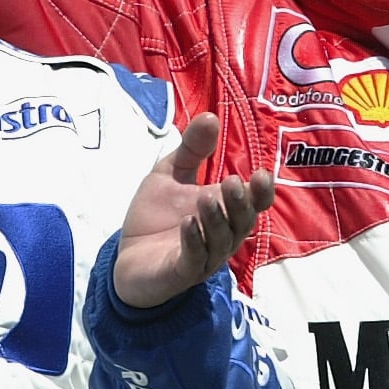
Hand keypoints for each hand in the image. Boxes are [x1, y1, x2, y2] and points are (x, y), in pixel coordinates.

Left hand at [113, 114, 274, 309]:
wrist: (127, 258)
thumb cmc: (155, 217)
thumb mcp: (171, 174)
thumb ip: (192, 149)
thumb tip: (210, 115)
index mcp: (226, 213)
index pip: (255, 204)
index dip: (262, 192)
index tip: (260, 174)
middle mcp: (222, 237)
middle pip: (242, 223)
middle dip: (239, 203)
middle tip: (230, 182)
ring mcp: (205, 258)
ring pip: (221, 242)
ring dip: (215, 220)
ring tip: (204, 198)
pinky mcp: (182, 273)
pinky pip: (194, 260)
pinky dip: (193, 242)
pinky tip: (187, 223)